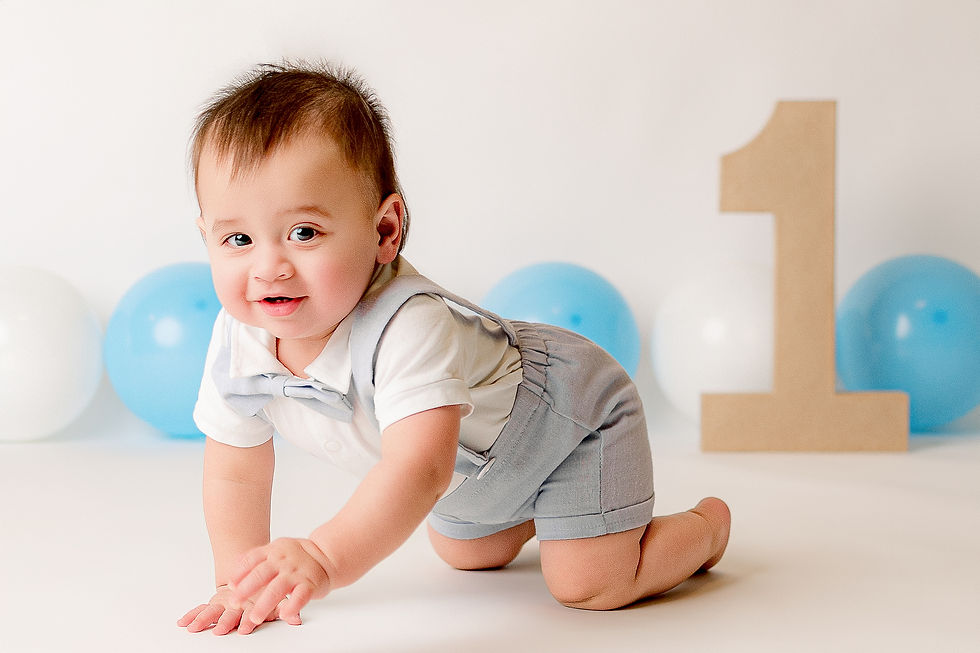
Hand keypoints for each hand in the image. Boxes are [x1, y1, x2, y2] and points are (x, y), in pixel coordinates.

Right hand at [177, 584, 297, 634]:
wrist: (256, 568)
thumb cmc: (268, 588)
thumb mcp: (278, 597)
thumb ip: (287, 609)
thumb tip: (298, 620)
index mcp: (253, 600)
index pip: (251, 611)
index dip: (249, 619)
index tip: (247, 628)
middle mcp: (238, 601)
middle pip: (230, 612)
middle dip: (226, 621)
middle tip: (221, 631)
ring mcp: (225, 601)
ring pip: (214, 610)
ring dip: (204, 619)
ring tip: (194, 628)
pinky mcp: (216, 602)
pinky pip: (203, 608)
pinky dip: (193, 614)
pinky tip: (183, 622)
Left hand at [227, 537, 332, 631]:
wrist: (326, 555)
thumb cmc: (297, 556)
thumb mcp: (277, 548)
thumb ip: (258, 556)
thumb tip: (235, 563)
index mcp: (274, 551)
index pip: (252, 559)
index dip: (240, 572)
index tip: (230, 585)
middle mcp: (283, 561)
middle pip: (261, 574)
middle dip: (246, 590)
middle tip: (234, 603)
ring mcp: (296, 572)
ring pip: (278, 588)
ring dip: (265, 604)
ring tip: (255, 617)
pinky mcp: (309, 584)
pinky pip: (300, 596)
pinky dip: (292, 606)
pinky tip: (284, 615)